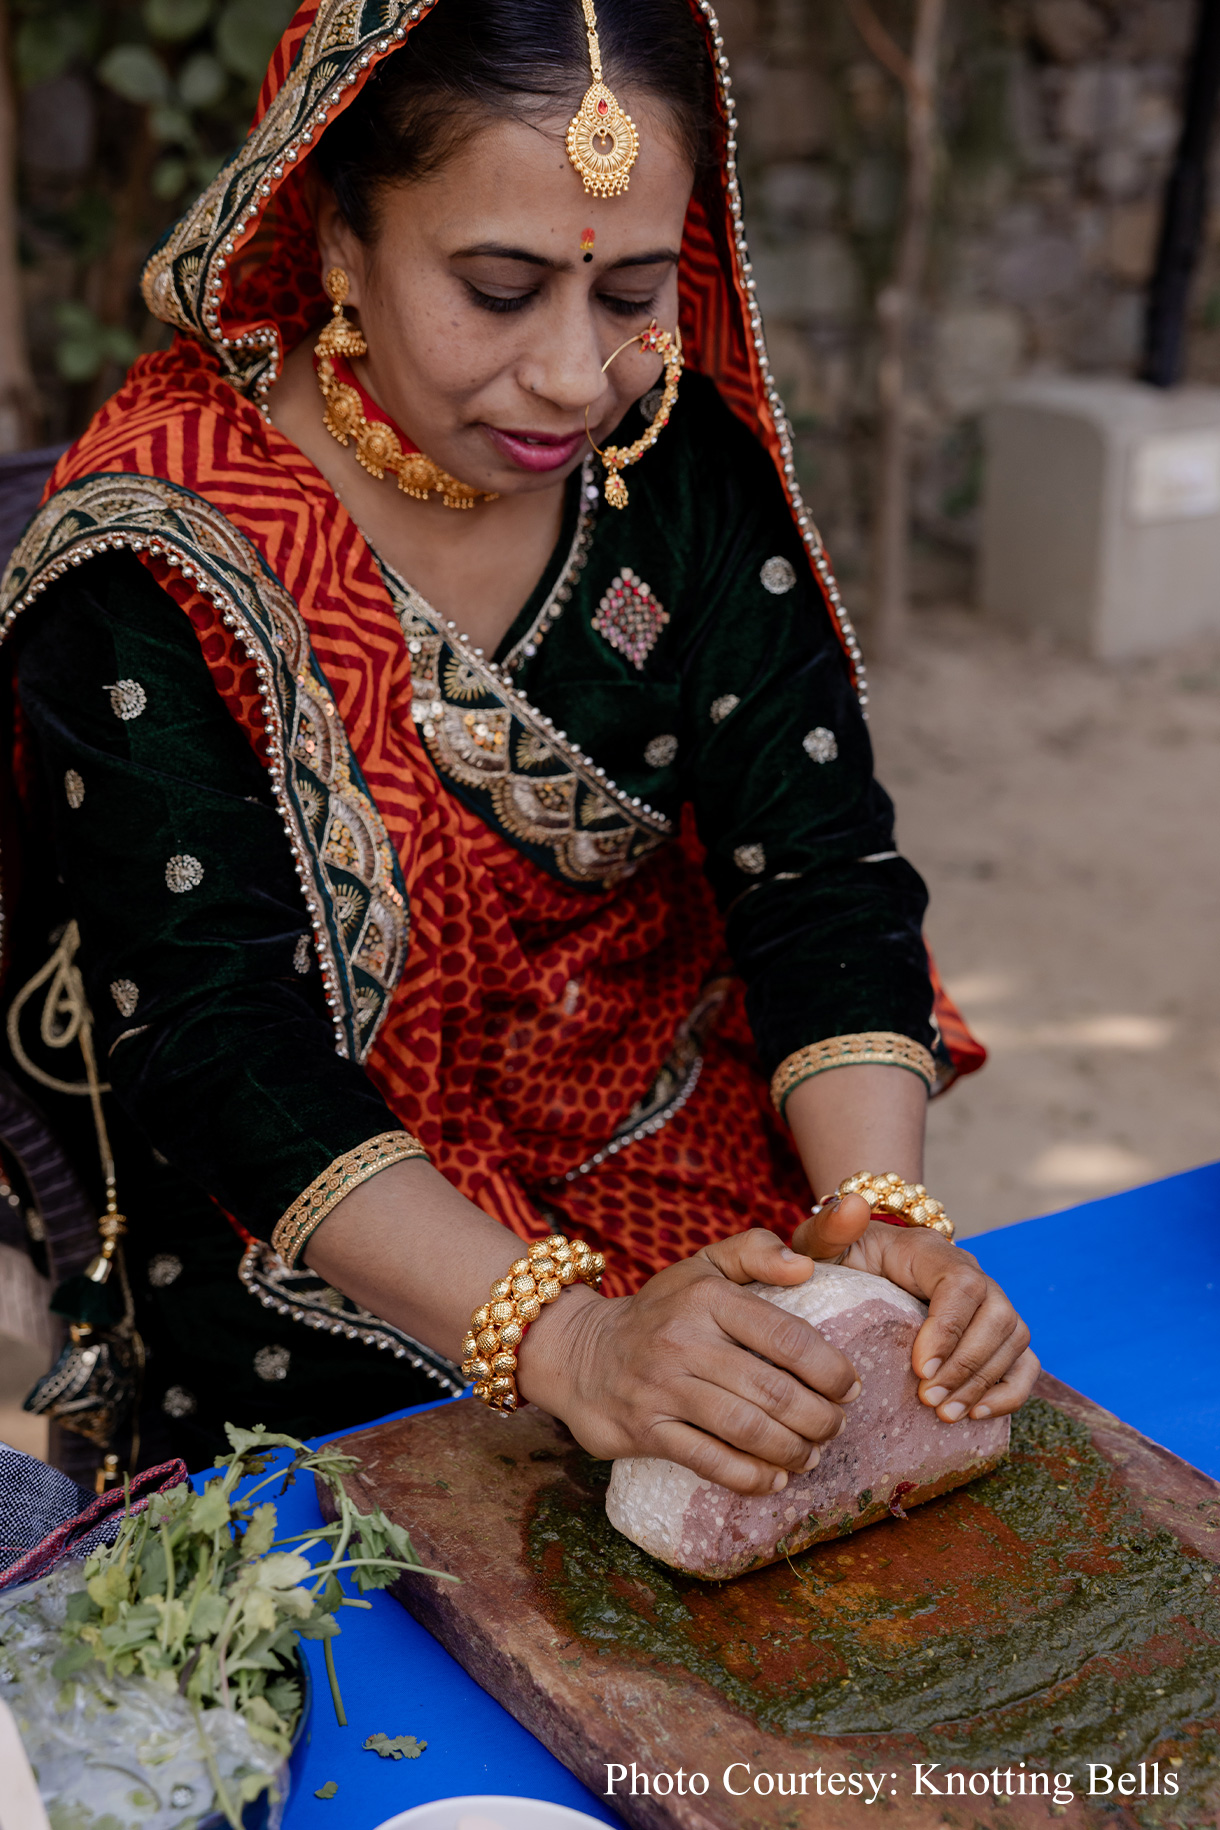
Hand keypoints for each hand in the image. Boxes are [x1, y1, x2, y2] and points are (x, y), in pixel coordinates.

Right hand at [516, 1228, 860, 1496]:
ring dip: (792, 1450)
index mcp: (708, 1298)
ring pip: (747, 1430)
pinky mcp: (645, 1430)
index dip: (830, 1369)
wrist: (582, 1352)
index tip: (850, 1387)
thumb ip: (755, 1251)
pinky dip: (751, 1477)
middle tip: (835, 1426)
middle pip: (773, 1391)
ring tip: (811, 1453)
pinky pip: (710, 1462)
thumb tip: (805, 1265)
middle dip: (819, 1418)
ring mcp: (662, 1387)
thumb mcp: (702, 1266)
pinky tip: (774, 1480)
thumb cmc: (661, 1310)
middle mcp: (685, 1340)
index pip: (787, 1337)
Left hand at [792, 1194, 1039, 1423]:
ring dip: (984, 1382)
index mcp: (930, 1252)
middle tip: (928, 1399)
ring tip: (944, 1413)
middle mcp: (970, 1274)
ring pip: (1015, 1339)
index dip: (949, 1327)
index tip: (919, 1366)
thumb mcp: (824, 1242)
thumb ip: (831, 1226)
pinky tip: (977, 1414)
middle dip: (967, 1364)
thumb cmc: (839, 1259)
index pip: (962, 1283)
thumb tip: (854, 1204)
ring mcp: (988, 1305)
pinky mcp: (994, 1336)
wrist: (857, 1271)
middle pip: (998, 1315)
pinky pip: (1024, 1361)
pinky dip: (1010, 1391)